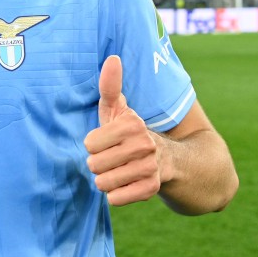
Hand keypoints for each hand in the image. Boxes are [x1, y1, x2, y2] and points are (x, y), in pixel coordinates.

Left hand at [84, 55, 166, 205]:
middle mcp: (144, 145)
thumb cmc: (130, 132)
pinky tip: (126, 184)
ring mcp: (150, 168)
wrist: (168, 159)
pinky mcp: (152, 189)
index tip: (107, 141)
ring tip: (118, 171)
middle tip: (112, 158)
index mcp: (132, 124)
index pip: (89, 144)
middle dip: (98, 165)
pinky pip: (115, 199)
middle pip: (94, 166)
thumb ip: (110, 86)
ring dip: (106, 180)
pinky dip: (116, 195)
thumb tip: (112, 58)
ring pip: (103, 184)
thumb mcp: (119, 109)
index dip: (94, 145)